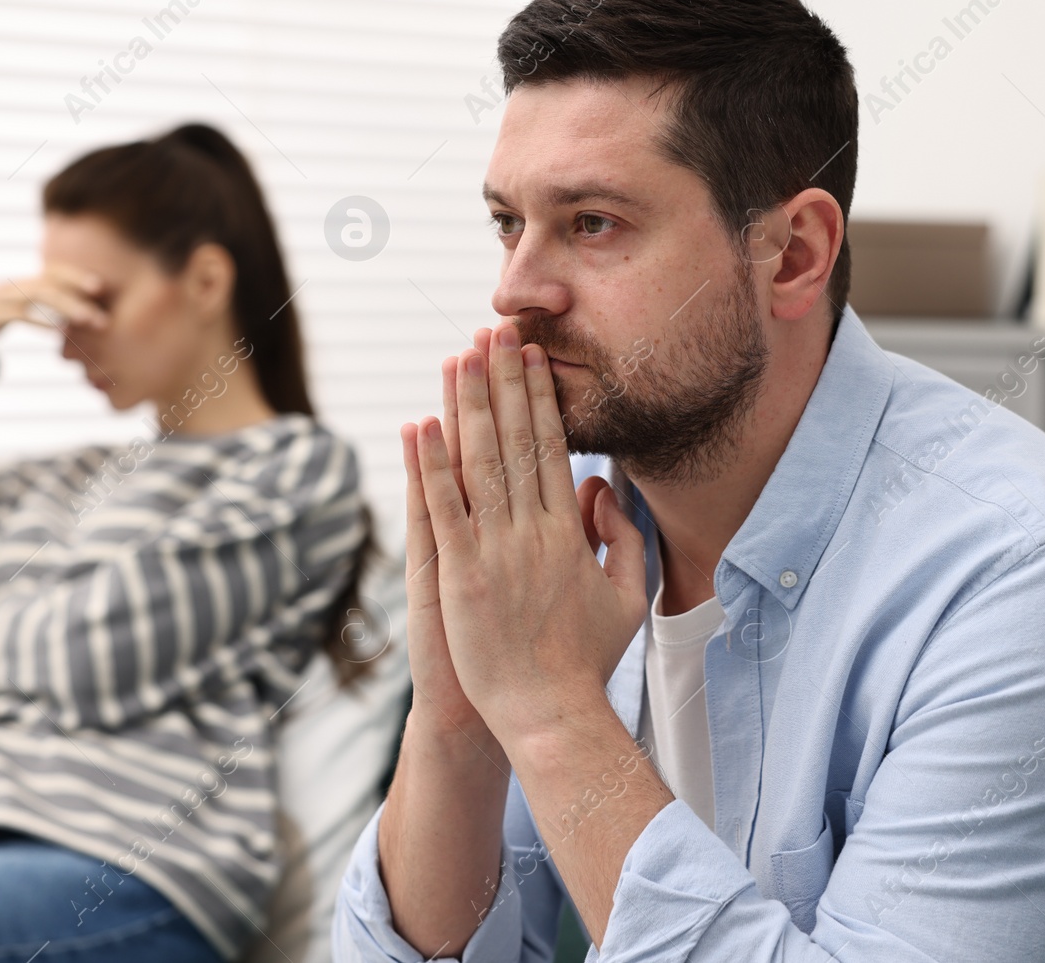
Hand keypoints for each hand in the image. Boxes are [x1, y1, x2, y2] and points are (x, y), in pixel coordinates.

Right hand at [0, 265, 106, 353]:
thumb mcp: (21, 313)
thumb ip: (47, 313)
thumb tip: (82, 322)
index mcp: (23, 283)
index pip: (54, 272)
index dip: (78, 276)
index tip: (104, 288)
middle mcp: (13, 285)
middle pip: (50, 281)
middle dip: (80, 294)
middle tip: (105, 312)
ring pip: (38, 295)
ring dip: (68, 307)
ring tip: (91, 321)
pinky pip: (16, 314)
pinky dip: (40, 321)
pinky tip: (59, 332)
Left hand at [409, 322, 649, 745]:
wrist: (550, 713)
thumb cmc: (585, 661)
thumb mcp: (625, 596)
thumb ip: (622, 538)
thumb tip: (602, 490)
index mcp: (568, 533)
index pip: (551, 449)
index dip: (538, 399)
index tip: (530, 358)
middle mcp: (533, 532)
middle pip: (515, 441)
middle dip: (502, 382)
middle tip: (494, 331)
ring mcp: (494, 552)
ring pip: (479, 462)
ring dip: (467, 405)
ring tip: (457, 357)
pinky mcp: (459, 575)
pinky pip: (443, 509)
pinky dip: (430, 465)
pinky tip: (419, 425)